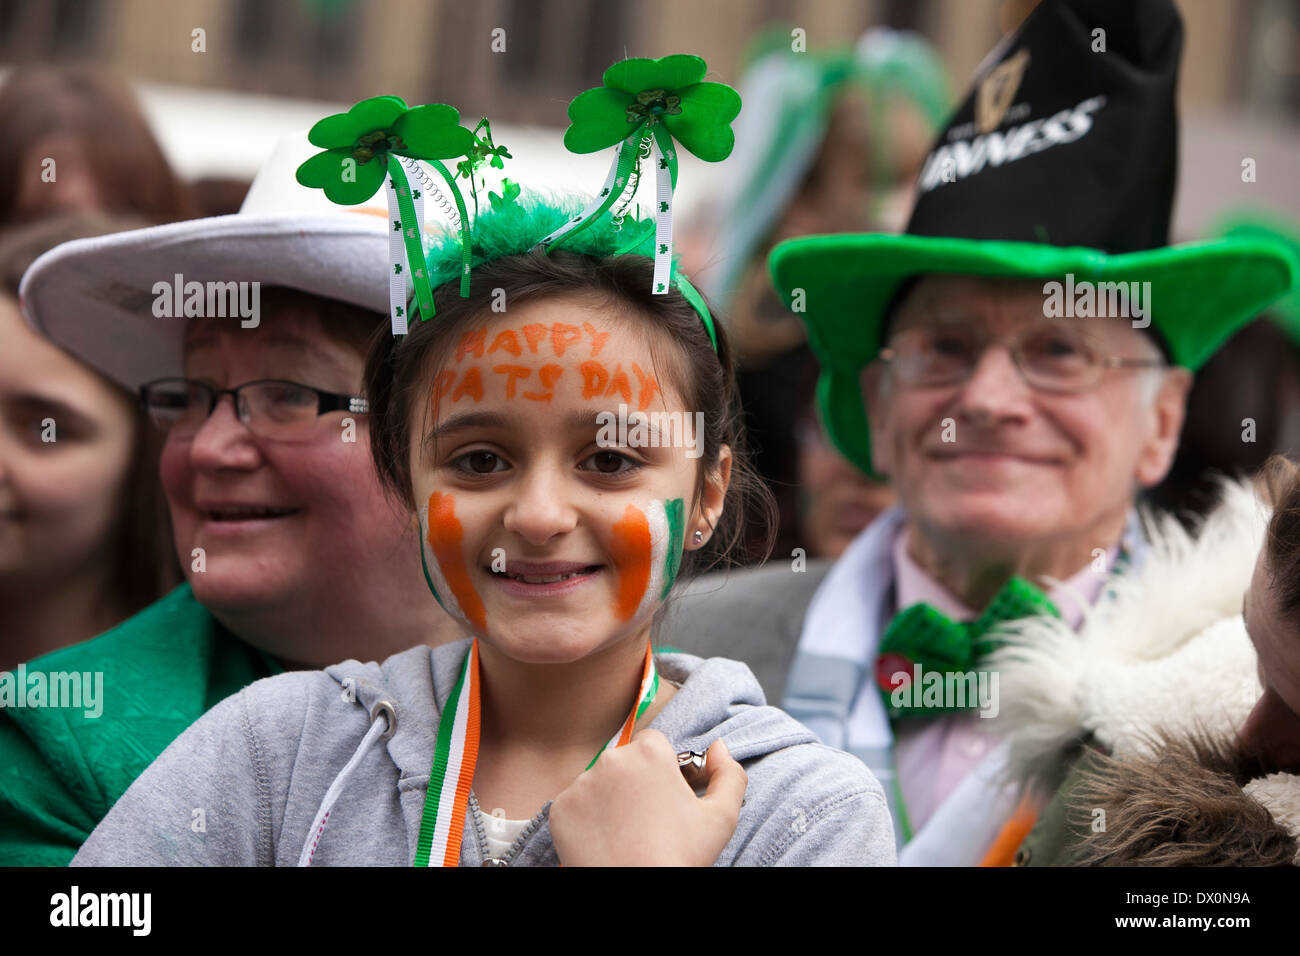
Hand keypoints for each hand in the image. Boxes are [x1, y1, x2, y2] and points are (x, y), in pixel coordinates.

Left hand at [550, 730, 746, 865]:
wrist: (637, 894)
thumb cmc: (680, 857)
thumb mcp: (722, 818)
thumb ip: (729, 774)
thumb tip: (718, 746)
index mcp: (649, 752)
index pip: (654, 745)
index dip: (663, 771)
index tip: (666, 799)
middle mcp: (611, 759)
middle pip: (626, 761)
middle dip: (636, 782)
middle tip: (649, 820)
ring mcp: (581, 783)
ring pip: (600, 782)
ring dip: (611, 799)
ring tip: (626, 833)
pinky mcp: (559, 809)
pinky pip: (576, 805)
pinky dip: (587, 819)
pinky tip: (604, 841)